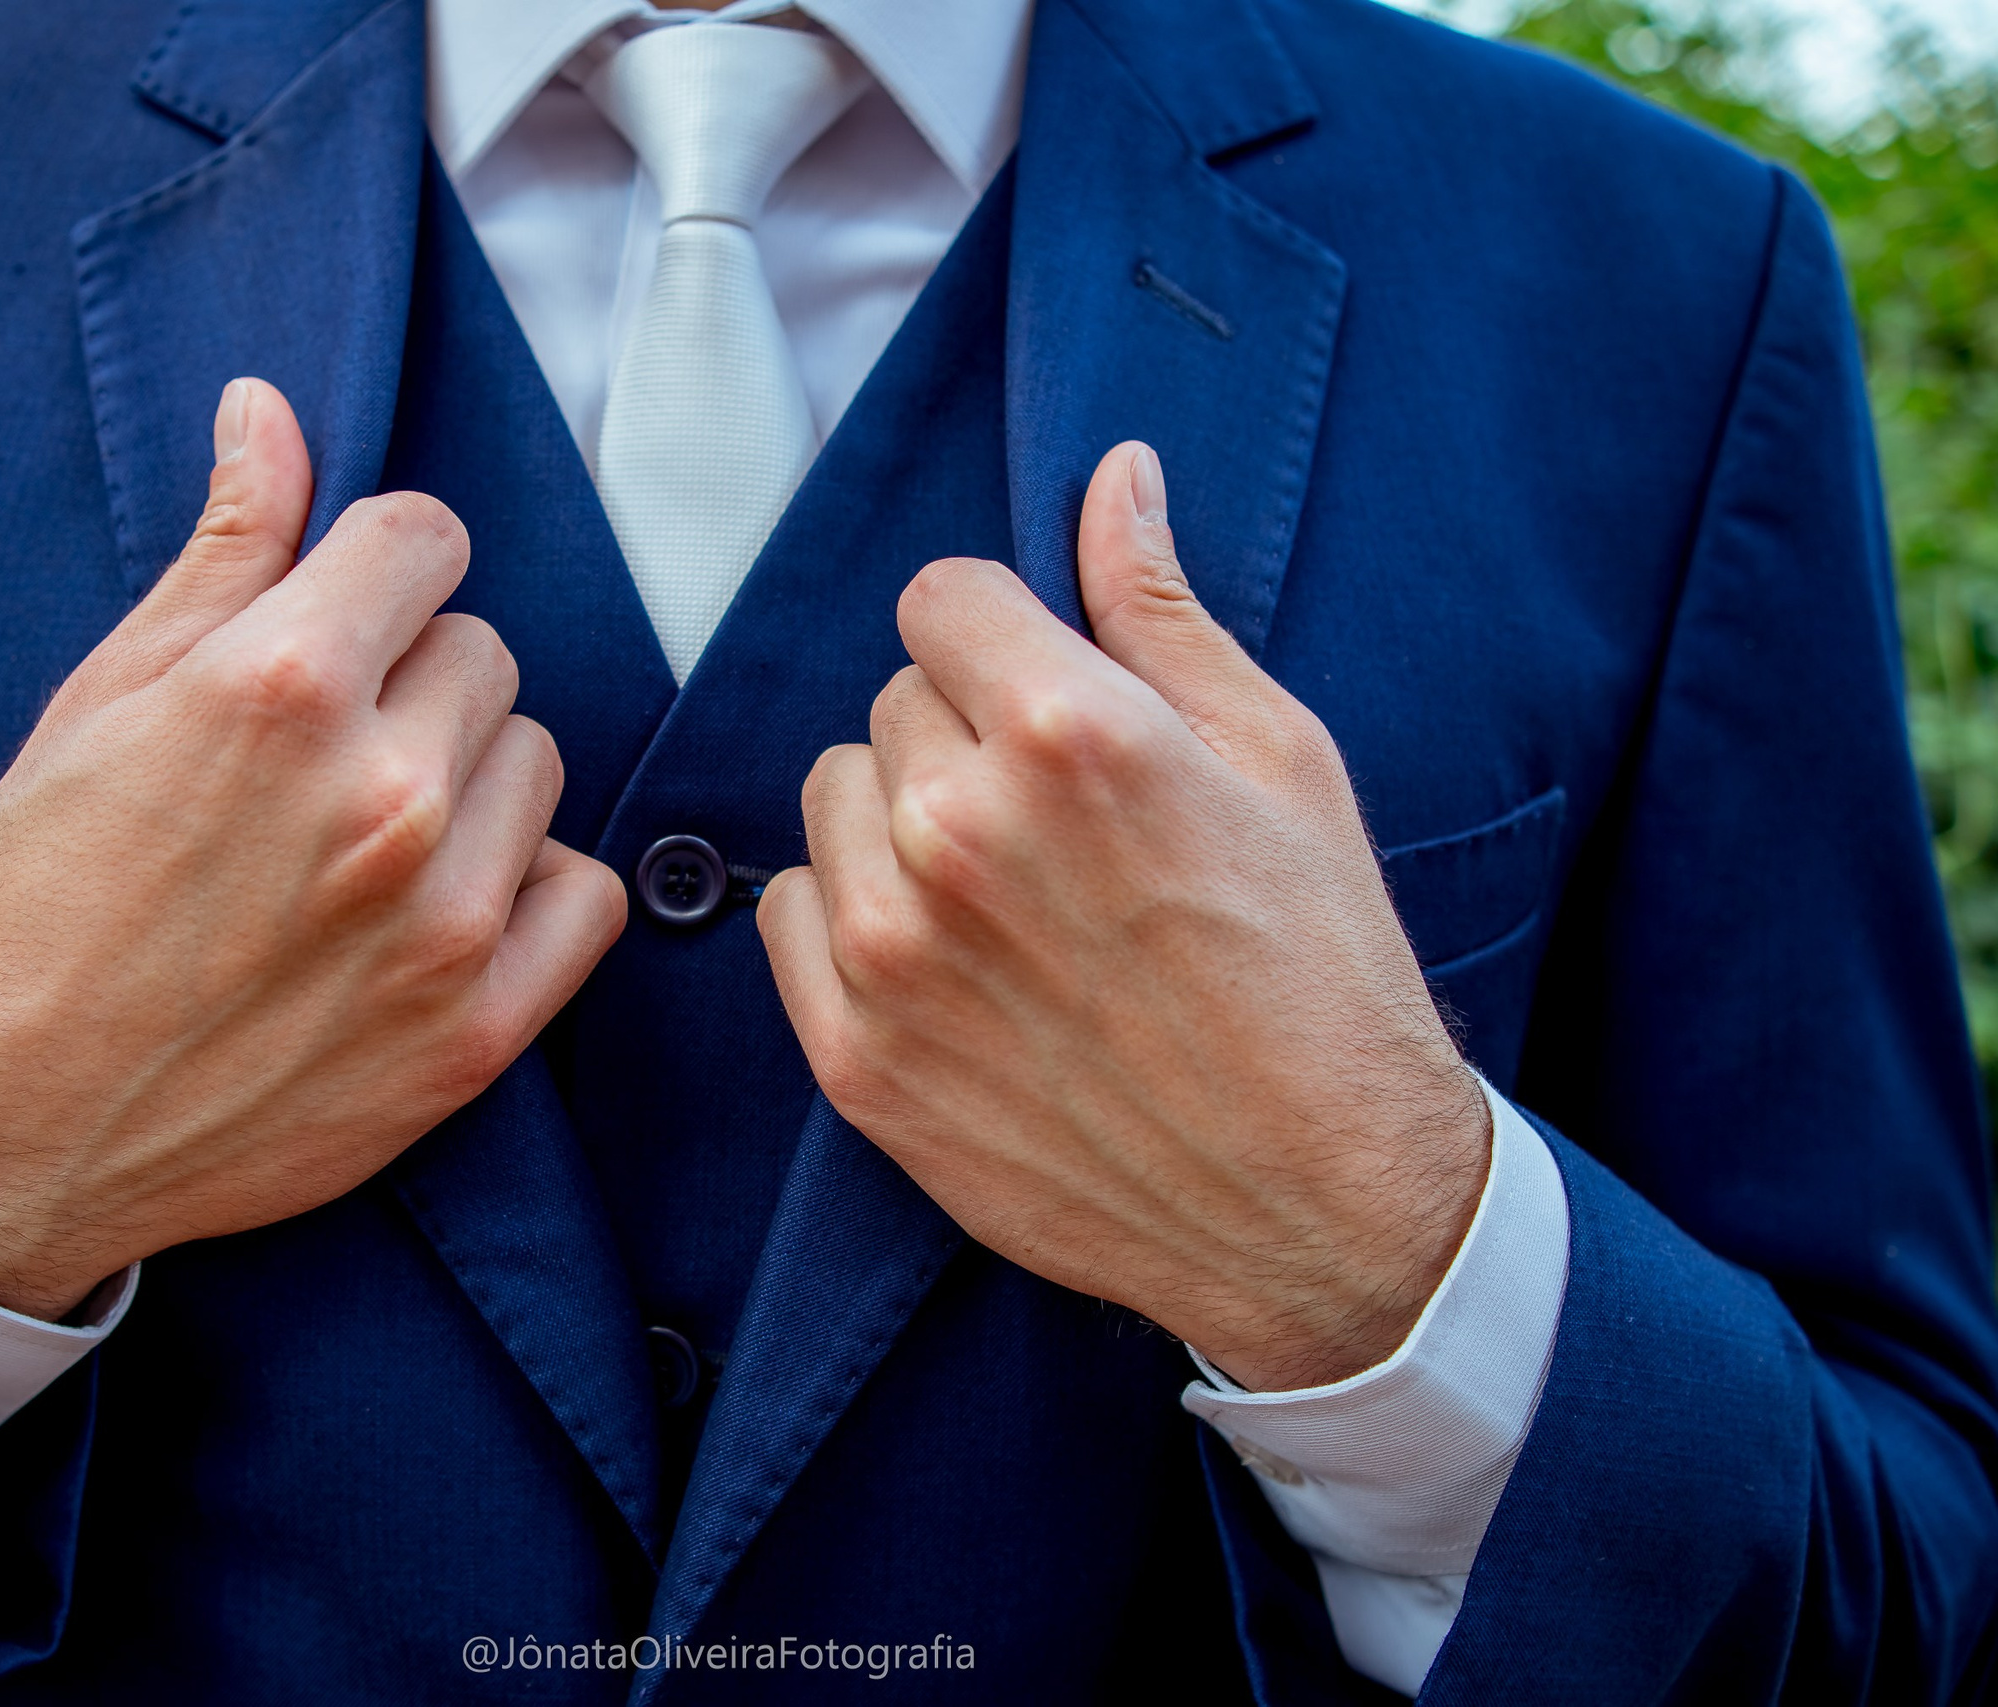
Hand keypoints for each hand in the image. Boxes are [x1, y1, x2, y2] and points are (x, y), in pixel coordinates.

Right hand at [0, 380, 628, 1319]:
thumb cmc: (24, 906)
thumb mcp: (99, 705)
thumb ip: (219, 555)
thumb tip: (267, 412)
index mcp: (281, 687)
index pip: (424, 540)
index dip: (377, 570)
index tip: (343, 617)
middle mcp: (384, 795)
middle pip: (483, 652)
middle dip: (410, 679)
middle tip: (316, 756)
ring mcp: (442, 921)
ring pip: (535, 763)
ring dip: (468, 781)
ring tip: (361, 840)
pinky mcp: (475, 1032)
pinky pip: (585, 897)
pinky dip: (529, 891)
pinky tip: (435, 908)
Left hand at [758, 442, 1487, 1390]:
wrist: (1325, 1204)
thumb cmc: (1322, 972)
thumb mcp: (1281, 760)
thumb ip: (1163, 610)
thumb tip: (1115, 476)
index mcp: (1067, 732)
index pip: (940, 598)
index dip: (999, 636)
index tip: (1042, 690)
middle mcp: (956, 830)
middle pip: (892, 699)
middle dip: (963, 732)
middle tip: (1059, 821)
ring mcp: (892, 952)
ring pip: (832, 801)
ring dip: (898, 823)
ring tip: (1007, 895)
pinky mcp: (856, 1058)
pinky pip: (790, 917)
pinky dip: (852, 920)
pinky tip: (952, 962)